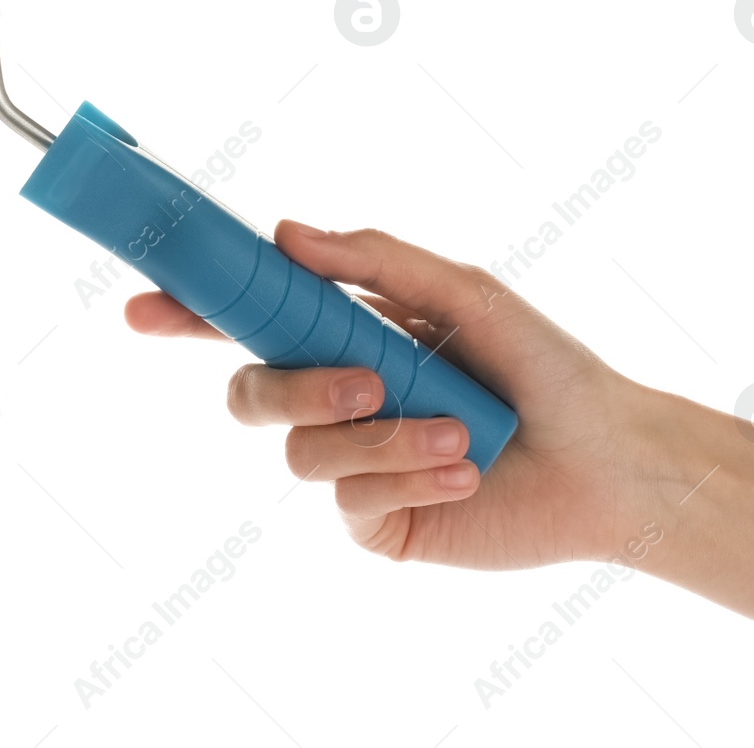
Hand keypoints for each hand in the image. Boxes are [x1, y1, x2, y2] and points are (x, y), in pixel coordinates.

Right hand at [125, 220, 665, 569]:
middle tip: (369, 381)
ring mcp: (352, 464)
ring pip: (302, 454)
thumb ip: (379, 262)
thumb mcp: (465, 295)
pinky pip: (349, 501)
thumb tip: (287, 233)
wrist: (610, 461)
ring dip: (381, 439)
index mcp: (346, 337)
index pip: (248, 323)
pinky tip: (463, 473)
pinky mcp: (375, 521)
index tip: (142, 306)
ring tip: (459, 438)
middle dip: (296, 387)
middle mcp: (337, 400)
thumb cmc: (543, 367)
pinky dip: (408, 479)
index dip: (188, 316)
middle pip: (251, 396)